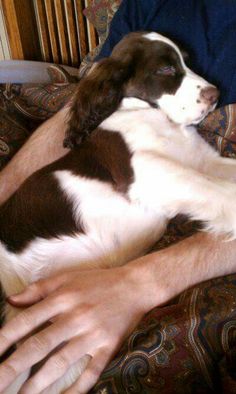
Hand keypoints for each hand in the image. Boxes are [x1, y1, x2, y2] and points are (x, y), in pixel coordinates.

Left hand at [0, 266, 150, 393]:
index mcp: (63, 298)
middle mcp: (76, 317)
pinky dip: (77, 389)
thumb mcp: (67, 277)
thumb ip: (38, 288)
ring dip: (38, 383)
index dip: (5, 338)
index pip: (27, 321)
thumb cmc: (98, 281)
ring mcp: (92, 334)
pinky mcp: (108, 347)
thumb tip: (12, 300)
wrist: (135, 285)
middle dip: (13, 367)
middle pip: (39, 346)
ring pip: (61, 362)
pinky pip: (91, 372)